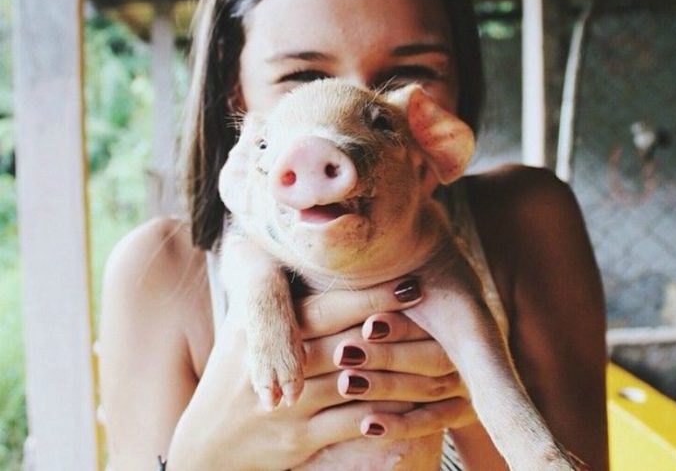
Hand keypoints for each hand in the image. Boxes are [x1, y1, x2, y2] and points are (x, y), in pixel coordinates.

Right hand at [167, 277, 471, 469]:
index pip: (324, 309)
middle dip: (396, 329)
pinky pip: (353, 427)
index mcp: (260, 327)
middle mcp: (275, 363)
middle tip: (438, 314)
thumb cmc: (235, 375)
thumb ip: (281, 304)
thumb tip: (321, 256)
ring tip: (442, 359)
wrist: (207, 445)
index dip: (370, 296)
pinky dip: (387, 416)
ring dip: (403, 373)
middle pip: (348, 343)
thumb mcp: (244, 332)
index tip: (410, 281)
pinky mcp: (297, 442)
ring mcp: (288, 405)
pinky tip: (418, 404)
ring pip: (359, 385)